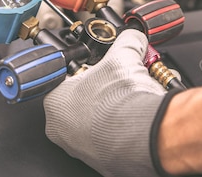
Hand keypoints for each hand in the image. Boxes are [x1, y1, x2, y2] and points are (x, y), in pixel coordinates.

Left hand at [43, 29, 170, 176]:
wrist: (145, 135)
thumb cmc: (122, 101)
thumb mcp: (123, 57)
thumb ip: (125, 43)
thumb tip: (132, 37)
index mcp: (56, 101)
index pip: (64, 80)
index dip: (85, 72)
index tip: (98, 70)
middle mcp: (61, 130)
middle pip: (81, 103)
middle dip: (100, 92)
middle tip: (118, 84)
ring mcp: (80, 149)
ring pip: (94, 124)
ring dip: (111, 111)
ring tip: (130, 100)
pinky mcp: (101, 163)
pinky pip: (108, 142)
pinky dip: (120, 131)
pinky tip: (134, 120)